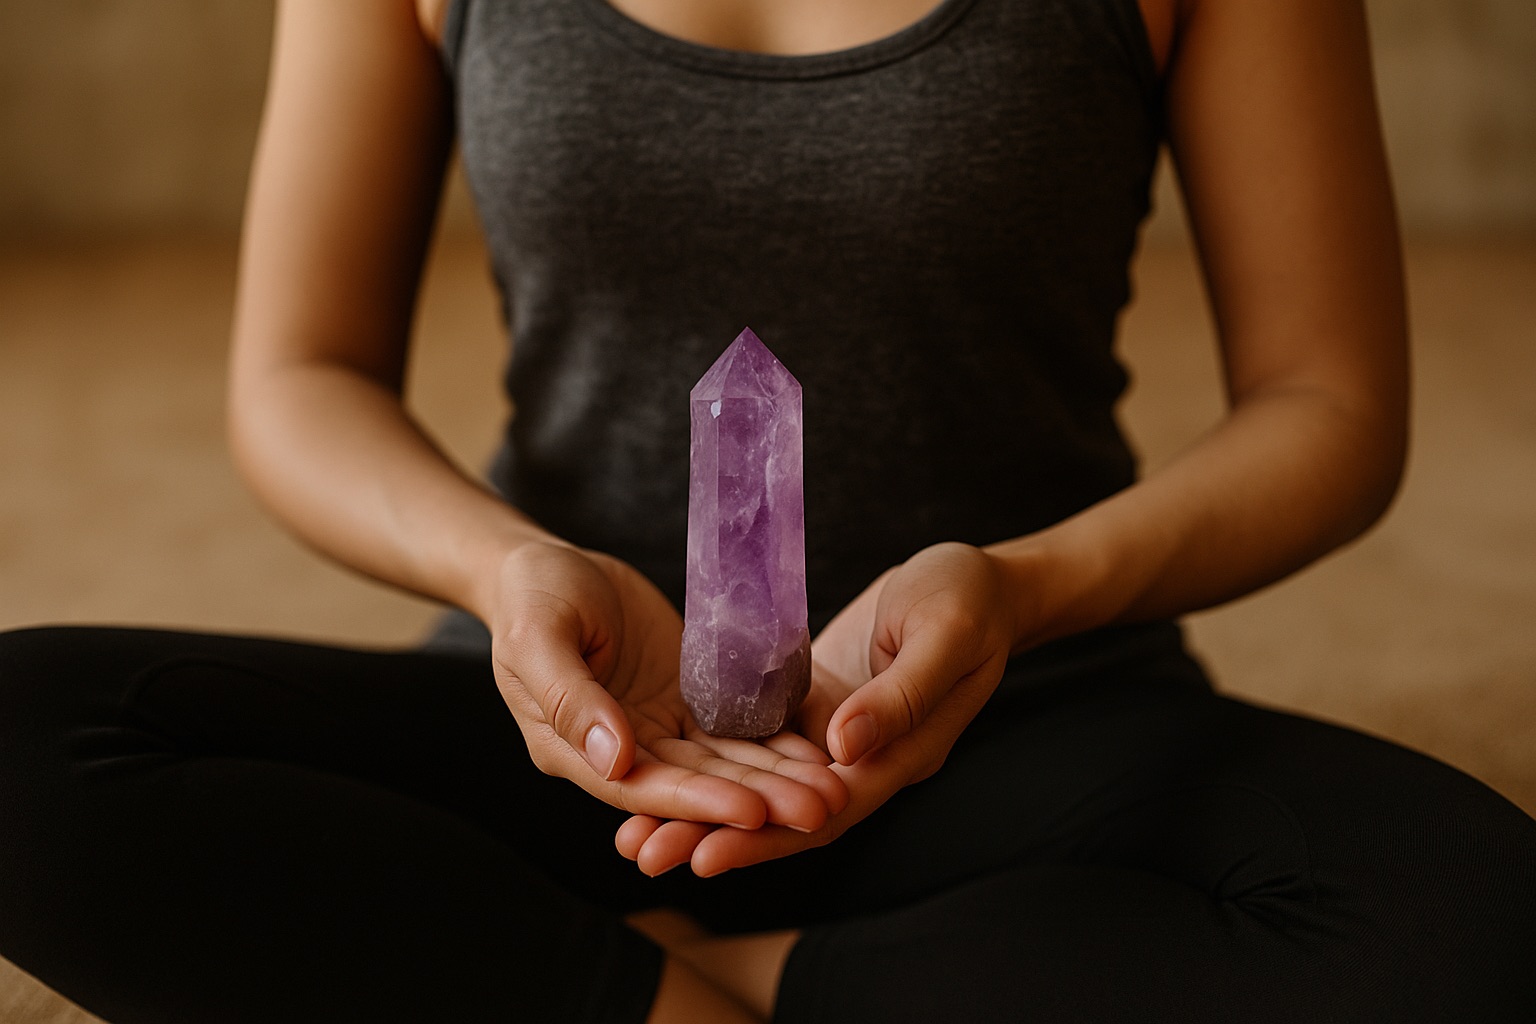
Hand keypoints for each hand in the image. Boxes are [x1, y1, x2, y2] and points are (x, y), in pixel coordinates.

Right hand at [483, 541, 846, 831]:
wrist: (548, 566)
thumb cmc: (532, 597)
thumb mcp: (540, 638)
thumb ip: (571, 699)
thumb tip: (615, 759)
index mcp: (575, 751)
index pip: (644, 788)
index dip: (700, 804)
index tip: (754, 813)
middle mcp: (623, 751)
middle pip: (697, 786)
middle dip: (760, 800)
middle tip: (822, 810)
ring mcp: (657, 728)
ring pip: (724, 764)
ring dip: (777, 780)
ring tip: (834, 791)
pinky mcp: (684, 702)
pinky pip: (733, 730)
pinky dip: (773, 745)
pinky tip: (816, 754)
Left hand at [615, 541, 1016, 874]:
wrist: (980, 580)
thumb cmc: (968, 598)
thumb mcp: (944, 635)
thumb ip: (898, 695)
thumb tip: (841, 748)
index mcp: (899, 757)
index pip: (823, 815)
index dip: (762, 838)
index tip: (702, 855)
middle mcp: (861, 759)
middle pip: (778, 812)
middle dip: (711, 834)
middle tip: (640, 853)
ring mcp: (835, 734)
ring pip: (760, 781)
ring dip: (703, 803)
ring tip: (633, 827)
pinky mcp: (814, 702)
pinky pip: (759, 737)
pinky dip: (715, 753)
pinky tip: (661, 757)